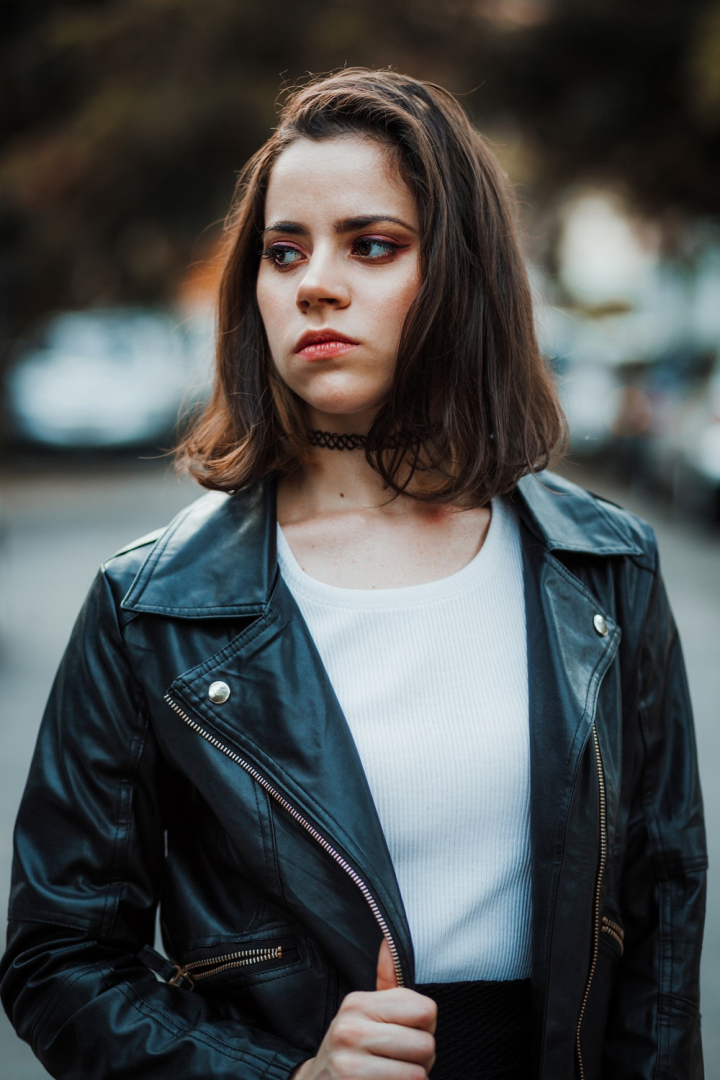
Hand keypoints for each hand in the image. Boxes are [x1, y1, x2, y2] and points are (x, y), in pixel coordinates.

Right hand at [291, 939, 436, 1078]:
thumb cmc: (351, 1048)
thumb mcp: (364, 1013)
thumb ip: (386, 980)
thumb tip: (388, 943)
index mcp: (358, 1003)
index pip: (425, 1009)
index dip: (426, 1025)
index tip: (408, 1031)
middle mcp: (350, 1029)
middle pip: (425, 1044)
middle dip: (422, 1058)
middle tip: (401, 1059)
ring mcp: (349, 1064)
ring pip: (418, 1073)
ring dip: (414, 1078)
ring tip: (393, 1074)